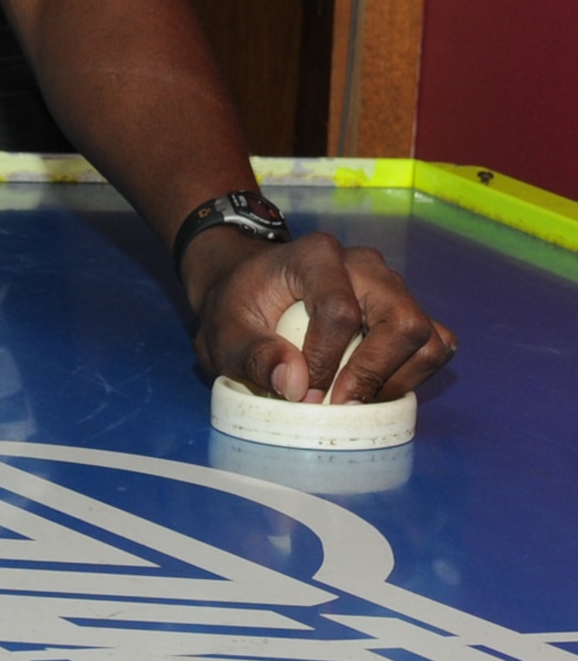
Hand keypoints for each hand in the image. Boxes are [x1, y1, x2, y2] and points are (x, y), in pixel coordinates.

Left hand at [183, 228, 456, 401]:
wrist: (250, 287)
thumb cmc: (238, 306)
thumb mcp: (225, 331)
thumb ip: (254, 355)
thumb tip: (297, 386)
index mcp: (316, 255)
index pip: (339, 311)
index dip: (327, 362)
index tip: (305, 395)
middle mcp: (363, 264)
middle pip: (402, 321)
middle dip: (375, 373)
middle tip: (340, 404)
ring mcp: (390, 286)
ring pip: (428, 337)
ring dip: (399, 379)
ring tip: (356, 397)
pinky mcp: (405, 310)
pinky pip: (436, 345)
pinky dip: (414, 374)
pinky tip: (374, 387)